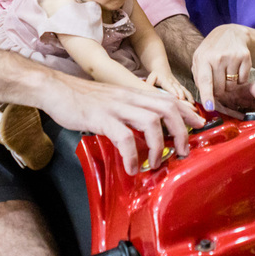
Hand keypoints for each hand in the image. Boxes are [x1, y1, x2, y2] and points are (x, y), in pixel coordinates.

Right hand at [42, 76, 204, 174]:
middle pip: (166, 108)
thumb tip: (143, 130)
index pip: (167, 99)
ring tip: (156, 162)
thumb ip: (128, 111)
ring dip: (159, 145)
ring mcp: (116, 106)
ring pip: (151, 121)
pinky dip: (132, 154)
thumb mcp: (111, 100)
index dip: (187, 111)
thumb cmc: (81, 98)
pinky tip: (131, 167)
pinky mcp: (101, 117)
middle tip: (183, 151)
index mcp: (132, 93)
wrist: (55, 88)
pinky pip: (124, 137)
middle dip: (181, 130)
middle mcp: (129, 97)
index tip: (200, 125)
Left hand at [145, 69, 190, 102]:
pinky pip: (186, 91)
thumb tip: (148, 90)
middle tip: (183, 101)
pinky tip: (193, 103)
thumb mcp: (150, 78)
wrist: (162, 69)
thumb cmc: (155, 76)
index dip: (173, 90)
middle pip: (178, 88)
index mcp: (164, 79)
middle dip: (181, 94)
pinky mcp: (180, 87)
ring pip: (183, 89)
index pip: (168, 85)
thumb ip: (149, 84)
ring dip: (187, 96)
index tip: (177, 96)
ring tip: (191, 104)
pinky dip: (190, 96)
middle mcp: (172, 81)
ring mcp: (177, 84)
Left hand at [191, 24, 254, 116]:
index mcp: (203, 58)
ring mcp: (232, 56)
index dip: (207, 96)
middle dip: (219, 91)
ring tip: (226, 73)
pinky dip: (240, 80)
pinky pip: (243, 80)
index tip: (209, 107)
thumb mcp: (199, 59)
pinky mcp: (245, 57)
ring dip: (229, 85)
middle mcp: (218, 57)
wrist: (230, 33)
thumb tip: (203, 97)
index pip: (205, 81)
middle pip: (220, 89)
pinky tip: (236, 69)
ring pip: (232, 86)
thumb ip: (198, 77)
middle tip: (218, 82)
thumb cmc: (212, 50)